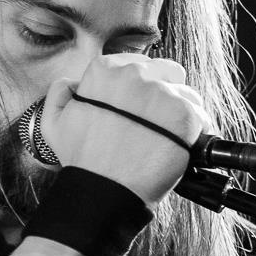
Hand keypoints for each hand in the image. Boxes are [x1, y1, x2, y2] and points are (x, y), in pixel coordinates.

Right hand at [40, 53, 210, 204]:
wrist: (105, 191)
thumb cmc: (82, 160)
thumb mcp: (54, 122)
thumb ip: (60, 92)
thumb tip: (74, 80)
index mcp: (105, 70)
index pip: (138, 64)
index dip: (142, 86)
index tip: (141, 105)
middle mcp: (135, 75)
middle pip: (167, 71)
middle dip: (165, 91)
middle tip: (158, 119)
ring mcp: (162, 93)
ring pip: (187, 93)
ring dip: (181, 111)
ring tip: (169, 135)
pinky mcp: (184, 115)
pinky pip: (201, 115)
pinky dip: (197, 129)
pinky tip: (184, 143)